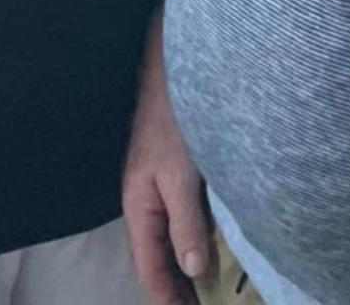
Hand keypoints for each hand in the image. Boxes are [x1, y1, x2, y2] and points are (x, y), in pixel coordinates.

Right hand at [123, 42, 209, 304]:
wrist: (172, 67)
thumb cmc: (173, 118)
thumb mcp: (179, 174)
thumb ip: (185, 221)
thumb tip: (191, 269)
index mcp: (139, 204)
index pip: (148, 266)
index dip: (165, 297)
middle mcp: (146, 199)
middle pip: (157, 255)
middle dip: (174, 287)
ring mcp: (160, 184)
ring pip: (170, 236)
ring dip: (186, 264)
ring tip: (206, 292)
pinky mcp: (177, 170)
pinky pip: (182, 215)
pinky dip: (194, 237)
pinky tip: (211, 246)